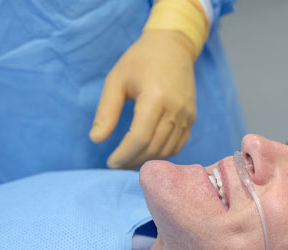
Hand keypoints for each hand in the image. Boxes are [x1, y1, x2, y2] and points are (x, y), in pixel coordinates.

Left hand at [89, 29, 196, 168]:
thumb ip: (106, 111)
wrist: (173, 47)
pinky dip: (161, 154)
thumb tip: (96, 140)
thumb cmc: (140, 60)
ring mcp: (187, 116)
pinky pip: (177, 146)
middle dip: (133, 161)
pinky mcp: (191, 119)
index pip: (139, 138)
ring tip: (130, 161)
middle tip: (118, 164)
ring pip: (166, 151)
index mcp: (155, 97)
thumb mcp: (116, 80)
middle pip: (153, 148)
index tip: (110, 163)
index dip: (124, 155)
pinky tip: (147, 153)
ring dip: (147, 161)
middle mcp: (175, 109)